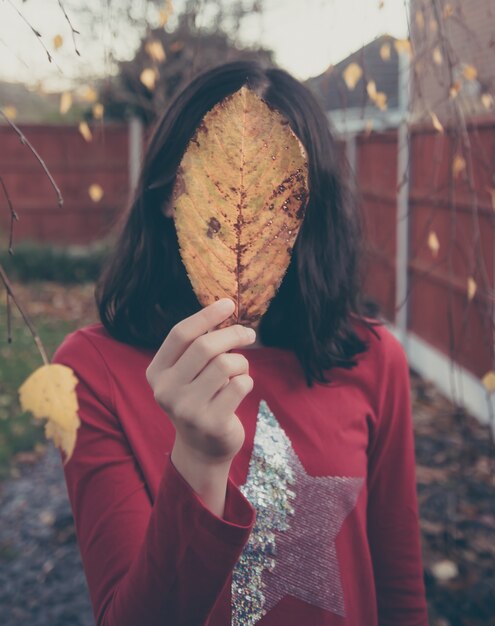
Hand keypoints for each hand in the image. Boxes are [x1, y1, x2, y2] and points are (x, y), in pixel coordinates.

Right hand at [145, 298, 255, 466]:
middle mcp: (166, 390)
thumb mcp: (187, 373)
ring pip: (226, 364)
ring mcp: (187, 409)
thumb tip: (223, 308)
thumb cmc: (199, 398)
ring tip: (239, 373)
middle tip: (248, 335)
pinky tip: (239, 391)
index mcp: (156, 372)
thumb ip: (198, 346)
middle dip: (232, 334)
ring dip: (241, 364)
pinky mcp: (211, 423)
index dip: (206, 315)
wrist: (202, 449)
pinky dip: (247, 382)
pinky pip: (240, 385)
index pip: (180, 334)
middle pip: (205, 346)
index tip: (228, 303)